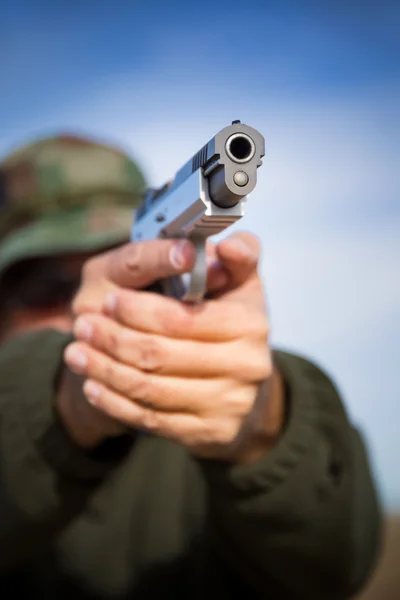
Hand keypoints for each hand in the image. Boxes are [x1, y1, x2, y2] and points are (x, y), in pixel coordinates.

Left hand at [58, 237, 229, 447]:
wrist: (238, 382)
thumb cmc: (226, 320)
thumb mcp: (233, 280)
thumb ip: (234, 256)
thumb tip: (228, 247)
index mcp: (251, 321)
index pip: (179, 318)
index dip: (137, 311)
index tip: (109, 301)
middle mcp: (248, 365)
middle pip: (159, 355)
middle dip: (112, 339)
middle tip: (82, 325)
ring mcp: (231, 403)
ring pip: (150, 388)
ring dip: (104, 370)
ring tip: (76, 353)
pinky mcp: (212, 432)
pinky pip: (152, 419)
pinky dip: (115, 402)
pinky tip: (93, 385)